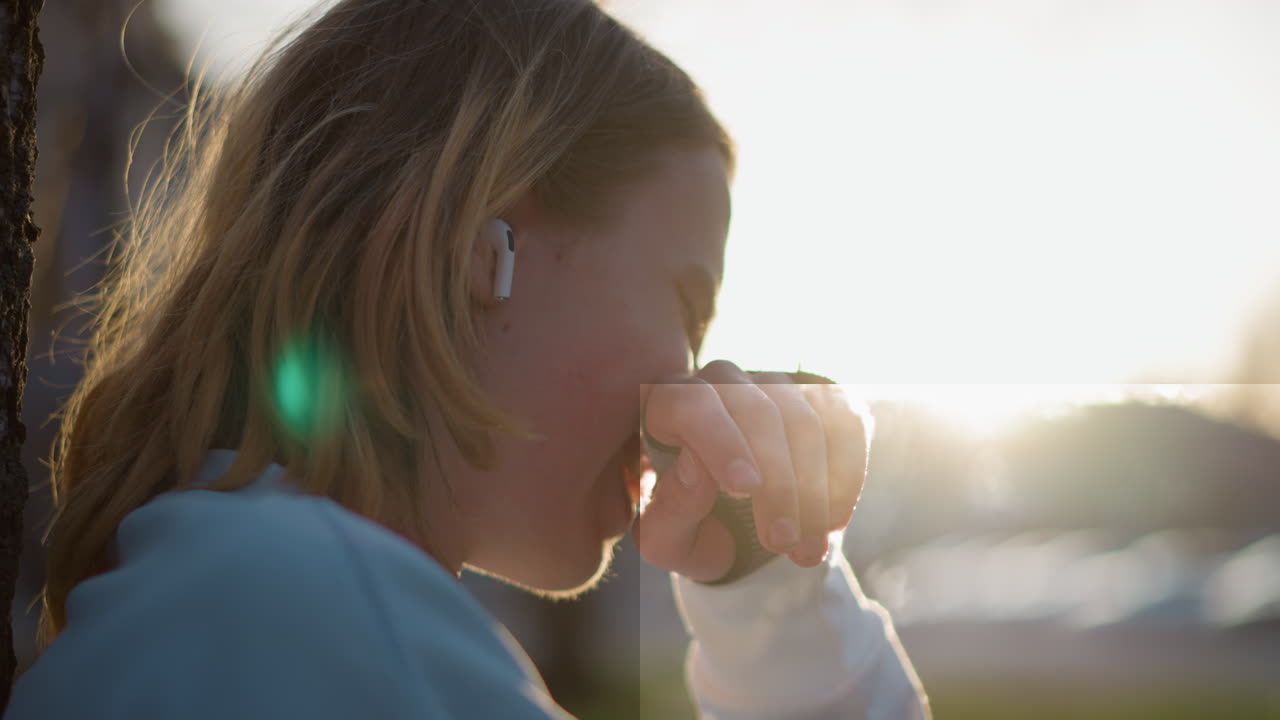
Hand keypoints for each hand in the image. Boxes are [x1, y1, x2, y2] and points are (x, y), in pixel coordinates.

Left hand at [634, 360, 869, 582]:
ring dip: (813, 491)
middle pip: (757, 412)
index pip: (691, 402)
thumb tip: (696, 466)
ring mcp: (774, 384)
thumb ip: (671, 506)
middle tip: (781, 542)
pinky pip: (844, 425)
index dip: (721, 441)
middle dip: (777, 482)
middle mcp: (721, 380)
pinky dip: (845, 478)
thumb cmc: (689, 527)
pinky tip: (833, 523)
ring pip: (803, 419)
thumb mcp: (667, 537)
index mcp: (667, 404)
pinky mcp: (822, 397)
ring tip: (806, 550)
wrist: (734, 528)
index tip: (745, 489)